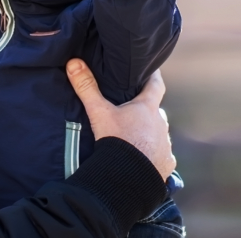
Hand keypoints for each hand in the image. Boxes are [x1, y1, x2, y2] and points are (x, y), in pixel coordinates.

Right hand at [65, 58, 175, 179]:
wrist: (127, 178)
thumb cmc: (116, 141)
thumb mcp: (99, 112)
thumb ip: (87, 87)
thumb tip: (74, 62)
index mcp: (148, 108)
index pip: (156, 85)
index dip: (153, 76)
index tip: (150, 71)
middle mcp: (161, 124)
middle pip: (155, 112)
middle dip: (145, 111)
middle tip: (132, 111)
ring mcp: (165, 144)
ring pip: (158, 134)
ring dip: (149, 134)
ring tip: (134, 138)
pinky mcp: (166, 163)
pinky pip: (162, 156)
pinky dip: (153, 155)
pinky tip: (143, 160)